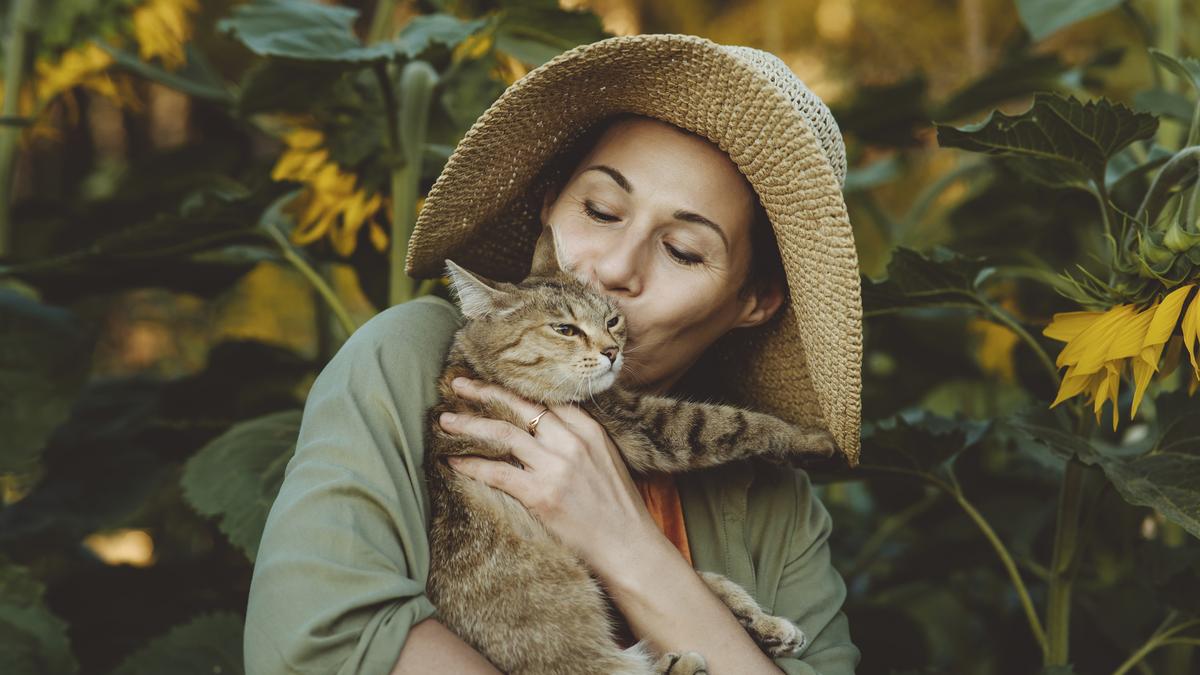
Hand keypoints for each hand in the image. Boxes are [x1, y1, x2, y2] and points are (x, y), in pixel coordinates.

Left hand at [437, 377, 661, 575]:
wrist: (629, 547)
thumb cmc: (618, 509)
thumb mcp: (607, 461)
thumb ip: (579, 442)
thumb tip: (545, 432)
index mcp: (589, 430)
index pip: (544, 400)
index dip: (513, 390)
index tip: (491, 384)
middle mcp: (572, 442)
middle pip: (520, 407)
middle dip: (485, 392)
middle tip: (457, 384)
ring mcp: (556, 467)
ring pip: (503, 434)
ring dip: (469, 424)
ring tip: (445, 421)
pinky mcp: (542, 495)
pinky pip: (497, 472)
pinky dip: (472, 465)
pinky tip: (453, 462)